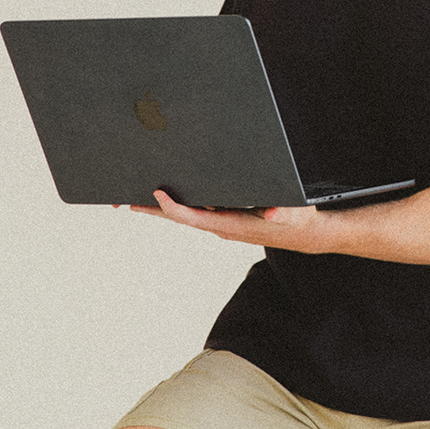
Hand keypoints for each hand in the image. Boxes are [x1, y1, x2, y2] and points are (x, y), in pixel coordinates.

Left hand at [126, 190, 331, 252]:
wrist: (304, 233)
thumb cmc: (298, 221)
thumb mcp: (295, 213)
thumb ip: (284, 212)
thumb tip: (272, 214)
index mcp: (232, 225)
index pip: (196, 217)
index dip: (175, 208)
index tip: (157, 195)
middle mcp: (222, 226)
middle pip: (181, 218)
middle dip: (154, 210)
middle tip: (125, 202)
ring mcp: (222, 224)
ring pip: (186, 215)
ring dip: (161, 208)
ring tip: (136, 198)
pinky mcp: (226, 219)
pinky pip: (196, 212)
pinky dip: (178, 205)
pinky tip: (168, 196)